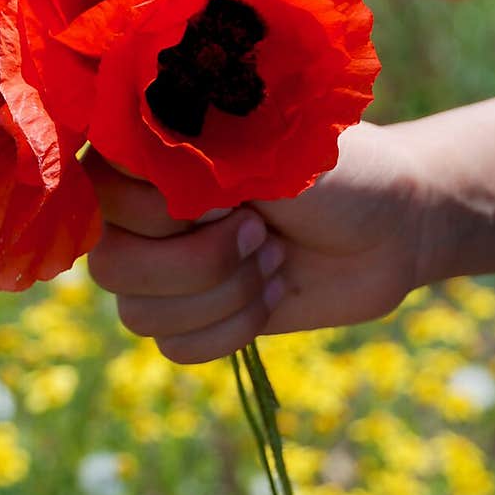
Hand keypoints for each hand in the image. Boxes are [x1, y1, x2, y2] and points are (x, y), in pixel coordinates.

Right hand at [86, 122, 426, 363]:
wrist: (395, 224)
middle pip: (111, 266)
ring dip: (226, 293)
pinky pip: (175, 347)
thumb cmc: (335, 169)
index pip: (99, 192)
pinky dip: (234, 327)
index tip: (230, 193)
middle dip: (200, 261)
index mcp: (149, 147)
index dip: (162, 209)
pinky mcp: (193, 312)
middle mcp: (141, 206)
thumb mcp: (266, 149)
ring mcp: (163, 263)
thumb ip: (189, 154)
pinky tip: (274, 289)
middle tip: (261, 230)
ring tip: (275, 256)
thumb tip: (122, 153)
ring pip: (140, 314)